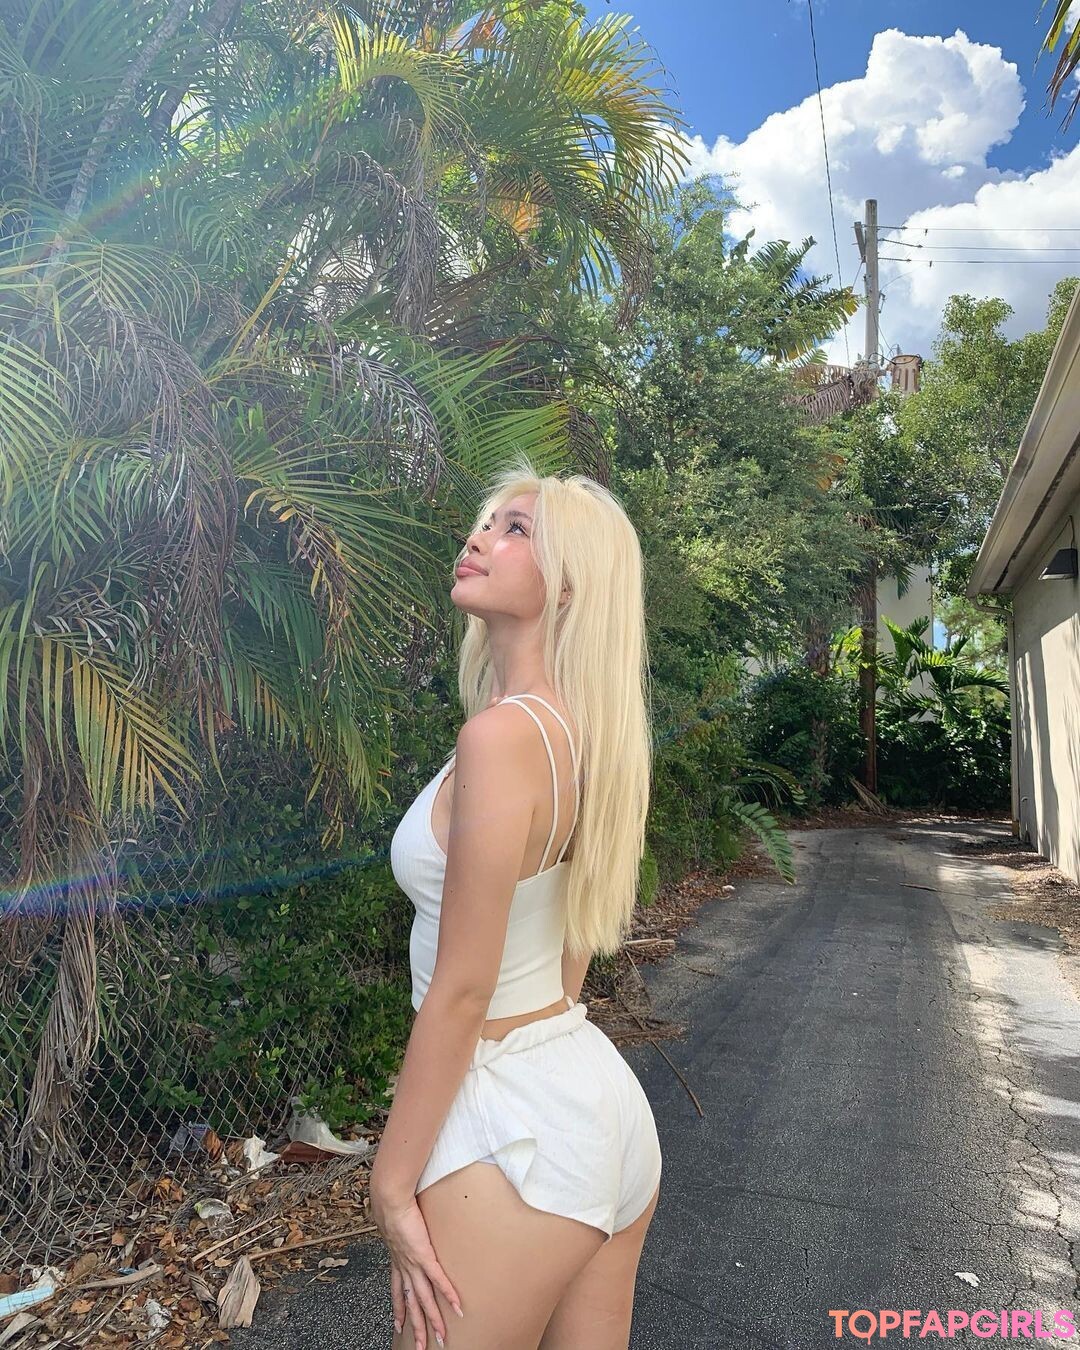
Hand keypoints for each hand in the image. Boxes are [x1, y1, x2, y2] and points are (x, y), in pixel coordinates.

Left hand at [373, 1189, 462, 1347]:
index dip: (399, 1309)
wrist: (390, 1201)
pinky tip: (457, 1306)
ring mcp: (413, 1264)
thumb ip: (399, 1227)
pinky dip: (448, 1294)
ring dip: (433, 1320)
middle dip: (416, 1326)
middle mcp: (404, 1267)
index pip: (396, 1292)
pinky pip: (438, 1280)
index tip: (399, 1325)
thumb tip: (403, 1220)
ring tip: (441, 1336)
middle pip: (412, 1303)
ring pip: (424, 1299)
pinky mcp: (424, 1256)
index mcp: (397, 1260)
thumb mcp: (393, 1222)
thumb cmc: (392, 1205)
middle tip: (421, 1346)